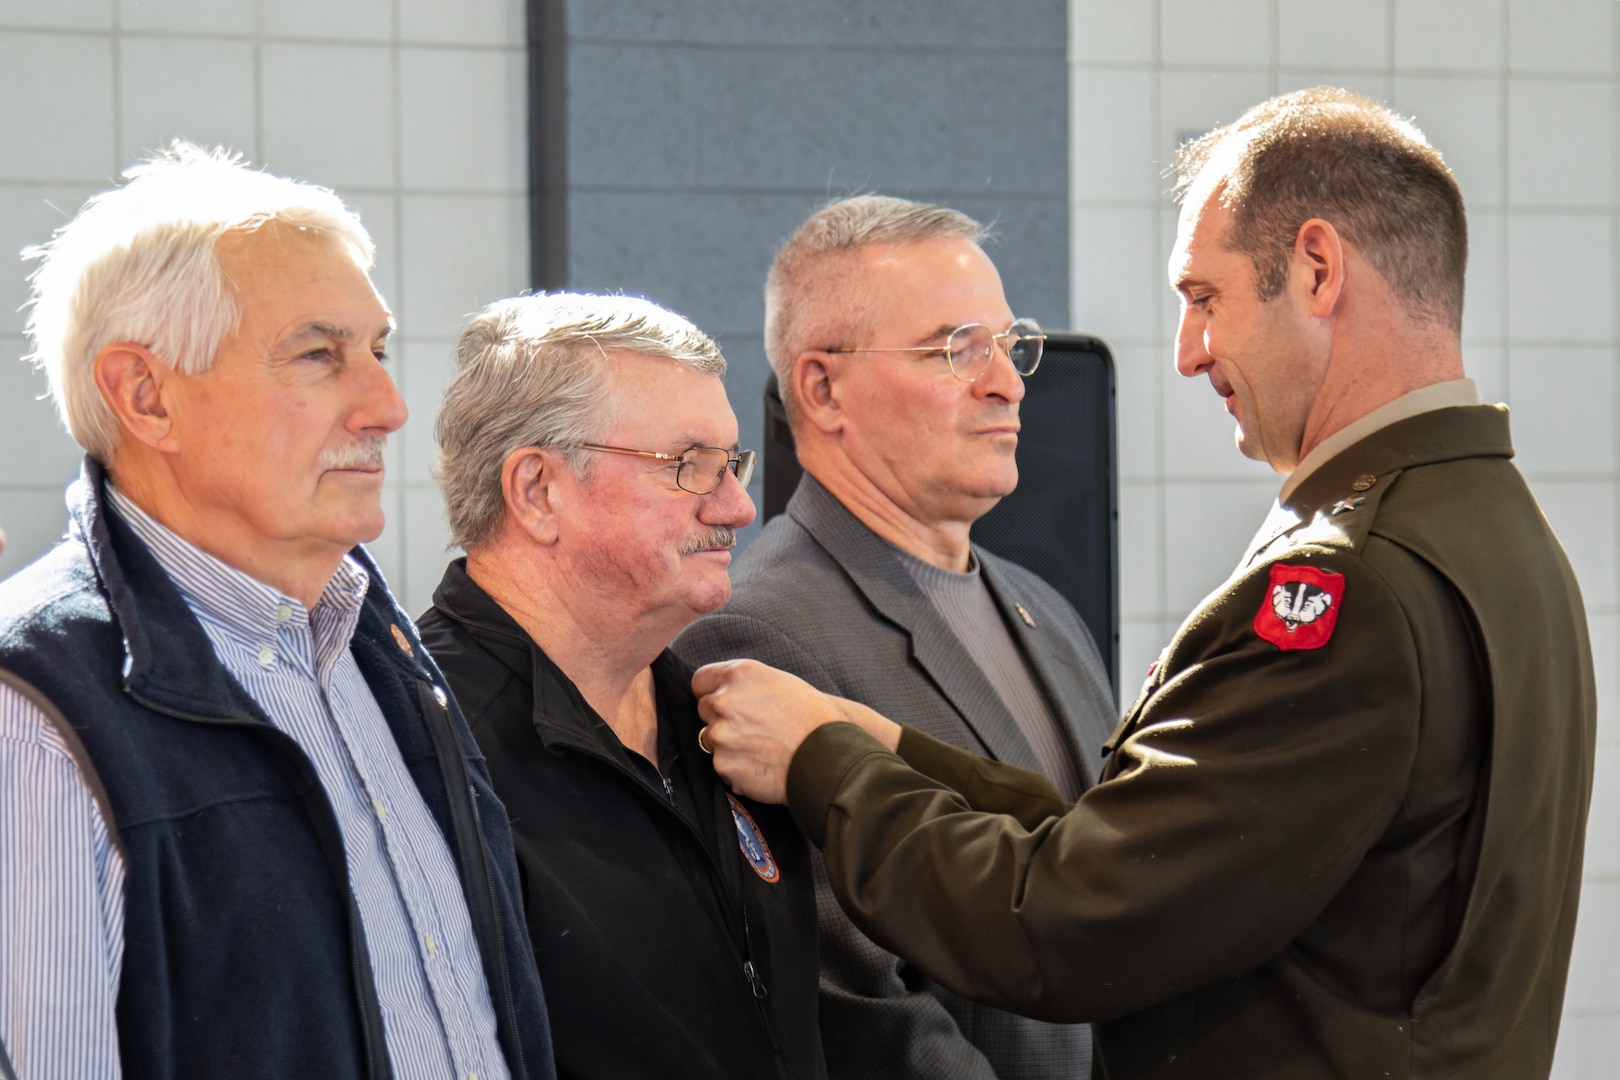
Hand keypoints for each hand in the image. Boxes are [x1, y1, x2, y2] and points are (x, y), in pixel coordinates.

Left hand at [692, 659, 900, 802]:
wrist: (828, 755)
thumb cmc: (812, 716)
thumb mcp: (779, 681)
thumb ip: (745, 683)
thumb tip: (722, 691)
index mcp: (739, 674)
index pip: (700, 681)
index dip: (711, 692)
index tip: (723, 701)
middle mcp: (724, 701)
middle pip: (704, 709)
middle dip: (721, 718)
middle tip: (752, 727)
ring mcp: (721, 734)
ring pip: (711, 739)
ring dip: (728, 744)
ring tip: (760, 747)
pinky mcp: (723, 764)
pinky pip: (721, 765)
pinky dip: (736, 767)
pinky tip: (761, 764)